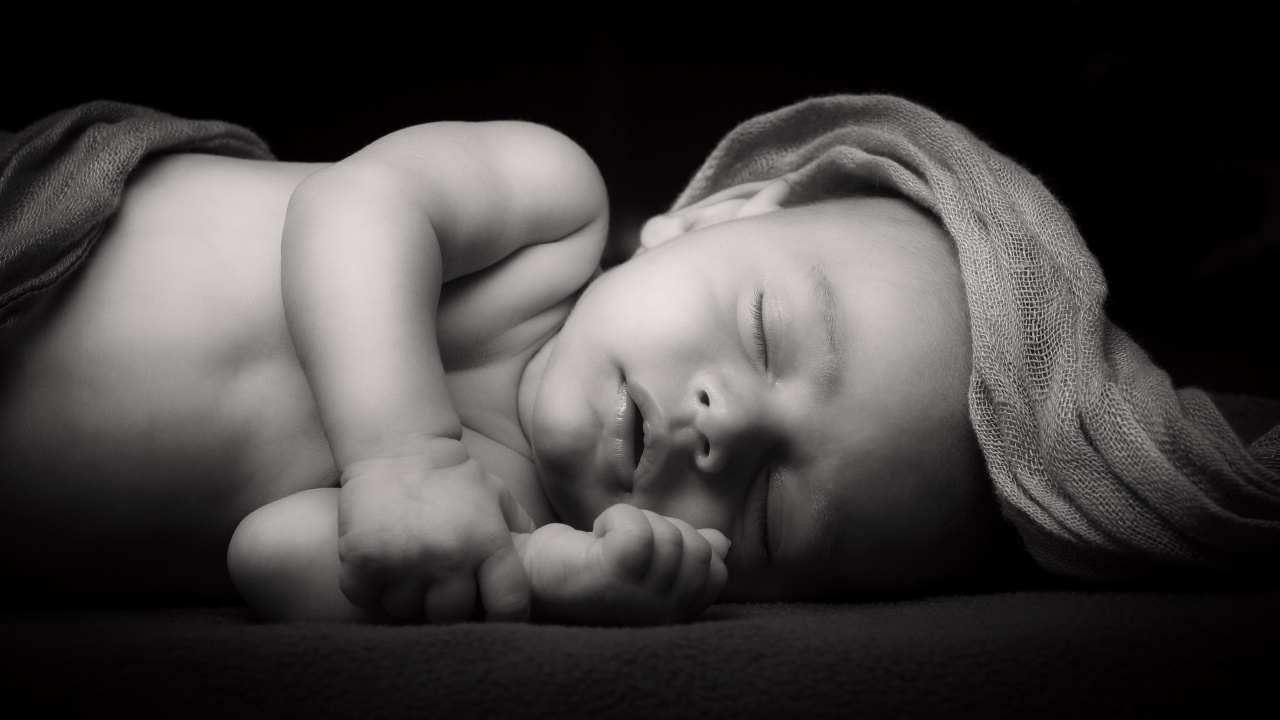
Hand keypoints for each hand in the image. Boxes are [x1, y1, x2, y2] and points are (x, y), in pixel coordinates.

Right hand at [337, 439, 533, 622]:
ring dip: (403, 596)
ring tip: (405, 566)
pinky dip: (368, 587)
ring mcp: (405, 559)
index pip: (508, 606)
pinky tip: (377, 562)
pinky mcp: (364, 559)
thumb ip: (518, 533)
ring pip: (405, 611)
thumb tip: (538, 565)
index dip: (502, 618)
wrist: (398, 446)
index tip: (488, 614)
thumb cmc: (452, 477)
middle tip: (435, 582)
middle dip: (445, 605)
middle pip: (451, 616)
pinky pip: (366, 598)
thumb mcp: (497, 497)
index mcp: (488, 542)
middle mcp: (449, 555)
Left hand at [519, 504, 729, 625]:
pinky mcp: (614, 576)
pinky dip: (616, 517)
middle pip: (699, 551)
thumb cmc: (586, 564)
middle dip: (663, 528)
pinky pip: (640, 529)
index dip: (688, 544)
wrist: (528, 573)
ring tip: (607, 541)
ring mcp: (640, 600)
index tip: (649, 547)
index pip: (717, 573)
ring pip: (671, 537)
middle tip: (625, 541)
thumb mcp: (647, 557)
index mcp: (673, 612)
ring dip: (635, 522)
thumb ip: (687, 553)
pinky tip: (596, 534)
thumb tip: (720, 543)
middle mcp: (661, 615)